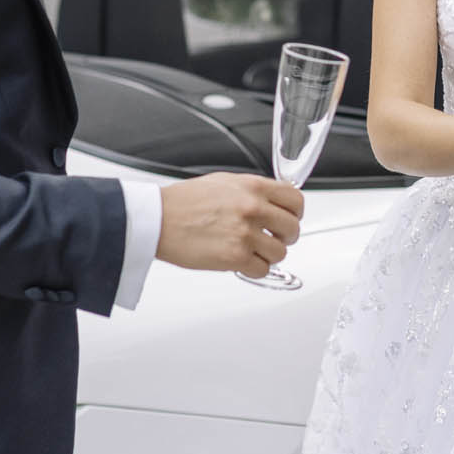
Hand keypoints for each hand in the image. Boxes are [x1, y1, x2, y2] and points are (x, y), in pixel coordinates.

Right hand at [156, 173, 304, 276]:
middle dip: (285, 237)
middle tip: (273, 239)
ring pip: (280, 253)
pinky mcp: (234, 257)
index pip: (295, 200)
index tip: (290, 218)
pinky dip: (254, 269)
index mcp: (252, 187)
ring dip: (268, 255)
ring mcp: (245, 234)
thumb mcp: (224, 182)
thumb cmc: (184, 202)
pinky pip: (262, 270)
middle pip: (292, 229)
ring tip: (252, 251)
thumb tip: (271, 202)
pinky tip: (242, 262)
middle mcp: (253, 208)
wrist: (158, 219)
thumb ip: (252, 192)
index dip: (295, 213)